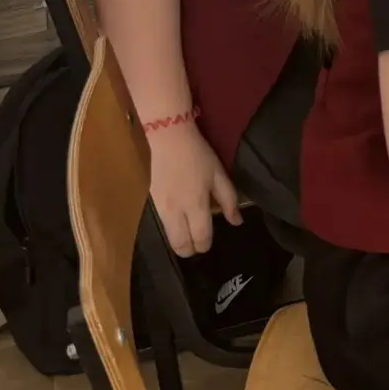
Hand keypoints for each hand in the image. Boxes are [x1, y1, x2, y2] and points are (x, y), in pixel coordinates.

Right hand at [146, 122, 240, 256]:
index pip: (200, 236)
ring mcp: (161, 208)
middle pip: (180, 244)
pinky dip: (171, 230)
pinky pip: (162, 225)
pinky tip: (178, 223)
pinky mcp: (151, 202)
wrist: (168, 139)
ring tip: (188, 237)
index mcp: (196, 204)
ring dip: (178, 242)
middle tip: (197, 246)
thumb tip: (237, 222)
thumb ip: (229, 200)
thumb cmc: (198, 155)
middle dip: (189, 250)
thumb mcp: (219, 175)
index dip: (205, 245)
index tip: (208, 244)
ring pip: (168, 238)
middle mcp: (176, 211)